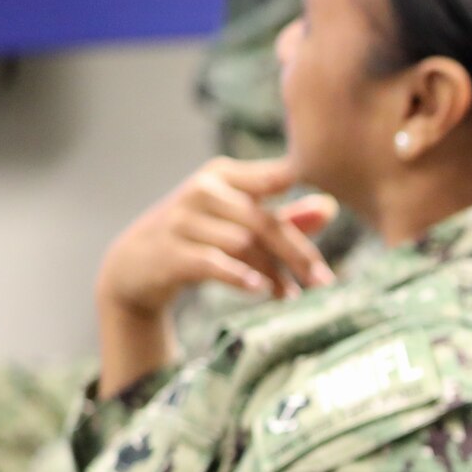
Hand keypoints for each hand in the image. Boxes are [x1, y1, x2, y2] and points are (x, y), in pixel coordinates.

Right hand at [96, 157, 336, 320]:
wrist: (136, 266)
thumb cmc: (201, 237)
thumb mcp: (241, 222)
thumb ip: (285, 217)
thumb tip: (329, 208)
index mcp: (225, 175)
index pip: (274, 176)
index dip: (303, 180)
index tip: (334, 202)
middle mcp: (203, 191)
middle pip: (263, 221)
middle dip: (298, 254)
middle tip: (324, 282)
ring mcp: (182, 220)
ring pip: (243, 245)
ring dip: (274, 274)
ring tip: (291, 295)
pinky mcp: (169, 251)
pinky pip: (213, 263)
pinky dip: (240, 277)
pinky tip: (260, 290)